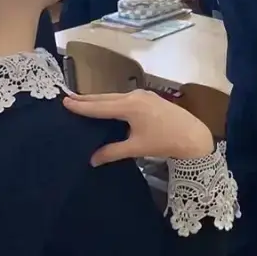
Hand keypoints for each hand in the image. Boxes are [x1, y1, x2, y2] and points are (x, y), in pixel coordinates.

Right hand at [62, 89, 215, 164]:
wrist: (192, 135)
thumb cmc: (164, 141)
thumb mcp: (136, 148)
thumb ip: (112, 152)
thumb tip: (91, 160)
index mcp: (129, 106)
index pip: (99, 106)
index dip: (81, 106)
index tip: (64, 102)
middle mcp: (134, 96)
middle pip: (105, 98)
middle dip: (87, 99)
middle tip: (68, 99)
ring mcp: (143, 95)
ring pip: (115, 96)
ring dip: (99, 99)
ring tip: (83, 101)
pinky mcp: (149, 98)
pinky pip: (124, 97)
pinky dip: (111, 101)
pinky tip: (106, 105)